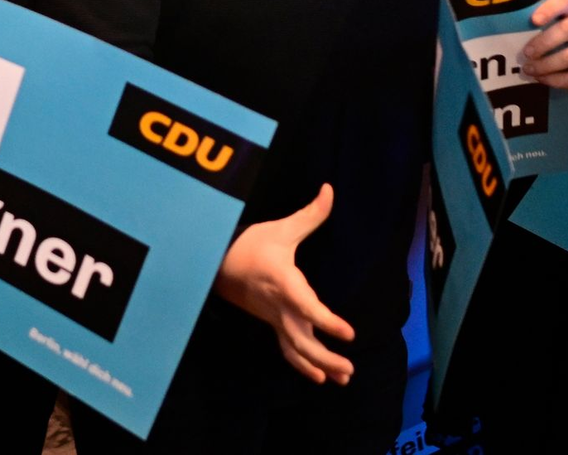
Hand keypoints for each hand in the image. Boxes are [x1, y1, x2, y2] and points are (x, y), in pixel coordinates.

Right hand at [215, 184, 355, 383]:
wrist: (218, 263)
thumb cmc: (251, 244)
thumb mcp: (282, 228)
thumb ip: (310, 214)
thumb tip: (330, 190)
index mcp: (283, 283)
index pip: (306, 307)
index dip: (327, 322)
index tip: (349, 333)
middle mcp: (279, 307)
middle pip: (302, 340)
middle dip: (326, 357)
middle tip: (350, 368)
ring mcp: (274, 318)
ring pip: (296, 350)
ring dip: (318, 366)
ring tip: (343, 378)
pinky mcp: (272, 322)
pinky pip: (288, 349)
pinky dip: (304, 364)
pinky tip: (320, 376)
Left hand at [521, 0, 567, 95]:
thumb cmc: (550, 41)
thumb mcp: (541, 28)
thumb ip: (529, 21)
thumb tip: (504, 18)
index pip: (564, 2)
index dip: (549, 10)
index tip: (532, 21)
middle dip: (545, 42)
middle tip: (526, 53)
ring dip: (547, 64)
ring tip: (529, 70)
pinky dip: (555, 80)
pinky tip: (541, 79)